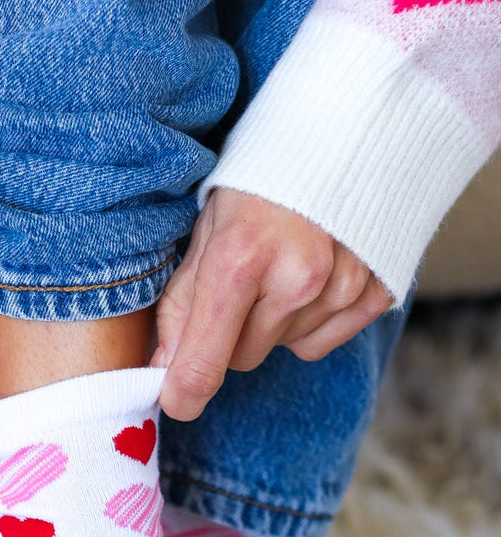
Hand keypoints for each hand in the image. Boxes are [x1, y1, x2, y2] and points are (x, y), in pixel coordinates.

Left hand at [152, 187, 391, 420]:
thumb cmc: (262, 182)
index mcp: (240, 259)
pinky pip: (320, 343)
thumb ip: (181, 304)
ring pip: (281, 350)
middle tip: (242, 284)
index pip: (205, 361)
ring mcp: (341, 288)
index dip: (184, 392)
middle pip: (242, 358)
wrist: (347, 133)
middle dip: (232, 334)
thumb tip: (162, 371)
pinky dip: (310, 322)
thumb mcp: (207, 229)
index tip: (176, 403)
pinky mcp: (374, 293)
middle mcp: (295, 279)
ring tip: (283, 267)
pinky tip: (314, 278)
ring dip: (274, 323)